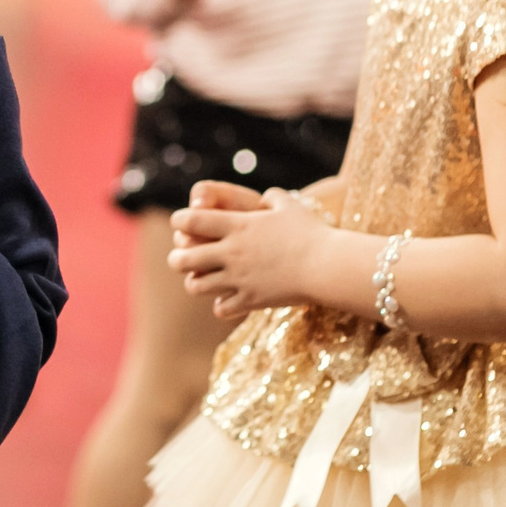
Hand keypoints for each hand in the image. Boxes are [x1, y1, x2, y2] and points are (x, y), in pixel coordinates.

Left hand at [168, 187, 331, 319]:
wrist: (327, 265)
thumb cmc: (312, 231)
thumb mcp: (290, 205)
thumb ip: (271, 198)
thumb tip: (264, 199)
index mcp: (237, 226)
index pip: (190, 221)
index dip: (180, 220)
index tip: (182, 223)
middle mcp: (231, 253)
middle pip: (182, 258)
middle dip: (178, 257)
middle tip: (183, 256)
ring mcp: (239, 279)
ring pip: (195, 286)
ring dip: (195, 282)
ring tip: (203, 279)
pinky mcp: (250, 300)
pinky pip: (221, 308)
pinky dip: (221, 304)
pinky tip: (229, 298)